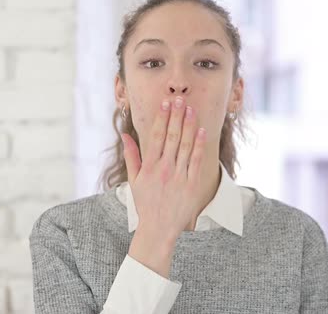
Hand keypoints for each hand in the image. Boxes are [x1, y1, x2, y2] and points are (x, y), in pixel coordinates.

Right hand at [120, 96, 206, 242]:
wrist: (159, 228)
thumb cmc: (146, 203)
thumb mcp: (134, 180)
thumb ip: (131, 156)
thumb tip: (125, 135)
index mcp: (149, 166)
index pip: (156, 136)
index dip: (162, 118)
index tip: (165, 103)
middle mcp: (164, 169)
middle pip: (171, 136)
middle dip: (176, 116)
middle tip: (180, 99)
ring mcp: (179, 176)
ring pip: (185, 145)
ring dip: (189, 126)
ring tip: (191, 110)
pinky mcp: (191, 184)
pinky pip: (196, 160)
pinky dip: (199, 145)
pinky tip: (201, 131)